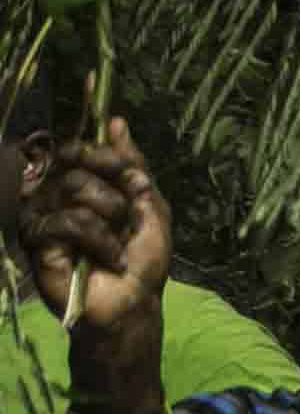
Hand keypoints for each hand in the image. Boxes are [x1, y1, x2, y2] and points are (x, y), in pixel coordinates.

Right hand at [16, 120, 173, 385]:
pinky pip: (67, 221)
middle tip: (132, 212)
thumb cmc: (142, 257)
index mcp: (81, 182)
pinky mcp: (35, 240)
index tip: (105, 112)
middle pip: (77, 159)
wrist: (134, 300)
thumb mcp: (149, 205)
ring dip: (112, 215)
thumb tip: (116, 122)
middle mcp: (55, 193)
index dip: (93, 133)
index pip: (77, 144)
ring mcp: (41, 214)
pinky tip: (109, 258)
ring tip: (120, 243)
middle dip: (116, 184)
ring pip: (74, 187)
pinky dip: (99, 239)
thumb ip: (132, 165)